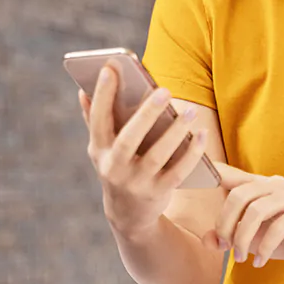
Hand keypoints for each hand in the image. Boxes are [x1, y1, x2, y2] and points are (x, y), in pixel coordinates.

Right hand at [79, 66, 208, 237]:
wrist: (127, 215)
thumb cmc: (116, 167)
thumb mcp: (101, 148)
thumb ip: (94, 119)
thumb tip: (83, 90)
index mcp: (99, 150)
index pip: (98, 120)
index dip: (102, 95)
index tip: (110, 69)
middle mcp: (115, 168)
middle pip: (130, 139)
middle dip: (146, 114)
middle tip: (164, 90)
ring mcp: (137, 183)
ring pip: (158, 156)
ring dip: (175, 133)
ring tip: (190, 111)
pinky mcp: (158, 193)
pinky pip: (178, 172)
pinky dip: (191, 153)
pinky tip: (201, 134)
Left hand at [202, 163, 283, 267]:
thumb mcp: (251, 239)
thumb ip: (228, 238)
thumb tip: (207, 241)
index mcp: (259, 184)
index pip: (231, 175)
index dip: (213, 171)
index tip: (195, 171)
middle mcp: (274, 184)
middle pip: (239, 195)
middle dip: (226, 223)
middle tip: (225, 246)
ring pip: (256, 211)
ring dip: (243, 238)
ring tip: (240, 258)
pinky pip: (277, 228)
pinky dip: (263, 248)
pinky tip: (259, 262)